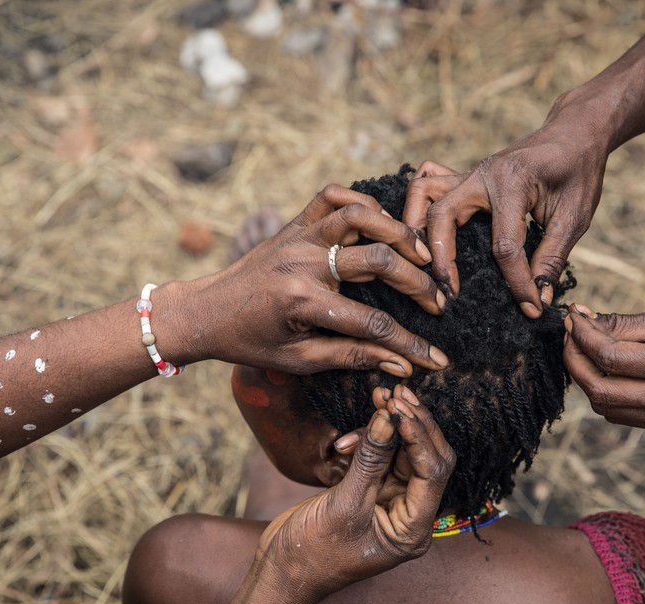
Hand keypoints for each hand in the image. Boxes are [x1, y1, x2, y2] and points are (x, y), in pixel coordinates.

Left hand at [195, 185, 448, 375]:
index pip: (371, 324)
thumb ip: (352, 358)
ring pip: (359, 215)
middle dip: (417, 283)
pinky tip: (381, 220)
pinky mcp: (292, 224)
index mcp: (301, 303)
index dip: (410, 345)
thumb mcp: (298, 361)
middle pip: (377, 261)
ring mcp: (297, 237)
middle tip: (438, 301)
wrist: (205, 312)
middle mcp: (302, 263)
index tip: (437, 359)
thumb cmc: (250, 343)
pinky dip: (360, 200)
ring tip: (420, 252)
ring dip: (397, 230)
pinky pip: (330, 196)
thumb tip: (402, 366)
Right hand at [255, 384, 455, 602]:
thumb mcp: (344, 504)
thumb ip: (370, 460)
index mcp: (413, 529)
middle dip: (412, 425)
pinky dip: (371, 440)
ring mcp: (390, 503)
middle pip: (426, 459)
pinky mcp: (370, 492)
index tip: (401, 408)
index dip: (421, 436)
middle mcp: (409, 515)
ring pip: (403, 453)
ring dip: (389, 427)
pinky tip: (350, 435)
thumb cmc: (313, 552)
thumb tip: (389, 417)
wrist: (281, 571)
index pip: (433, 473)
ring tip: (376, 398)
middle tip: (397, 394)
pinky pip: (381, 458)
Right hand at [403, 107, 608, 317]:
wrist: (576, 131)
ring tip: (424, 264)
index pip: (504, 245)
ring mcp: (470, 173)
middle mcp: (482, 174)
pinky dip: (420, 208)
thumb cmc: (578, 171)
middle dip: (441, 259)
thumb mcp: (575, 217)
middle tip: (449, 295)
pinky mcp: (466, 177)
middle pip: (442, 216)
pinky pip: (428, 185)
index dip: (516, 282)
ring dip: (417, 228)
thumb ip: (552, 257)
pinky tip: (426, 234)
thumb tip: (537, 298)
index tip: (529, 307)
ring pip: (423, 194)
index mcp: (513, 182)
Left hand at [563, 304, 644, 431]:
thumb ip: (625, 324)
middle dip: (574, 361)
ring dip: (585, 379)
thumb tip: (581, 320)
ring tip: (584, 351)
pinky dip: (604, 393)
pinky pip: (622, 415)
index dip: (582, 337)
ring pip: (605, 407)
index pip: (610, 357)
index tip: (573, 318)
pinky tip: (604, 370)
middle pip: (600, 389)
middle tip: (570, 336)